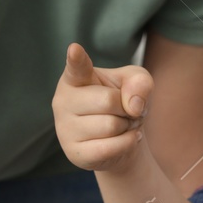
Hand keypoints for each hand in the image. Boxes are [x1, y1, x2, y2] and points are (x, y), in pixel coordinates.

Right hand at [53, 42, 153, 174]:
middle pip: (108, 101)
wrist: (120, 139)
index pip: (76, 67)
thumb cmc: (123, 102)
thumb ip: (140, 82)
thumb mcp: (136, 83)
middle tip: (124, 110)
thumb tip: (133, 106)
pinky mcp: (74, 153)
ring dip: (127, 126)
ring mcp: (64, 128)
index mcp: (74, 78)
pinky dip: (127, 142)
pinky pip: (110, 148)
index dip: (76, 58)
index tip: (75, 49)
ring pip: (111, 126)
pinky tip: (125, 138)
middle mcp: (62, 101)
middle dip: (126, 107)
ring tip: (122, 125)